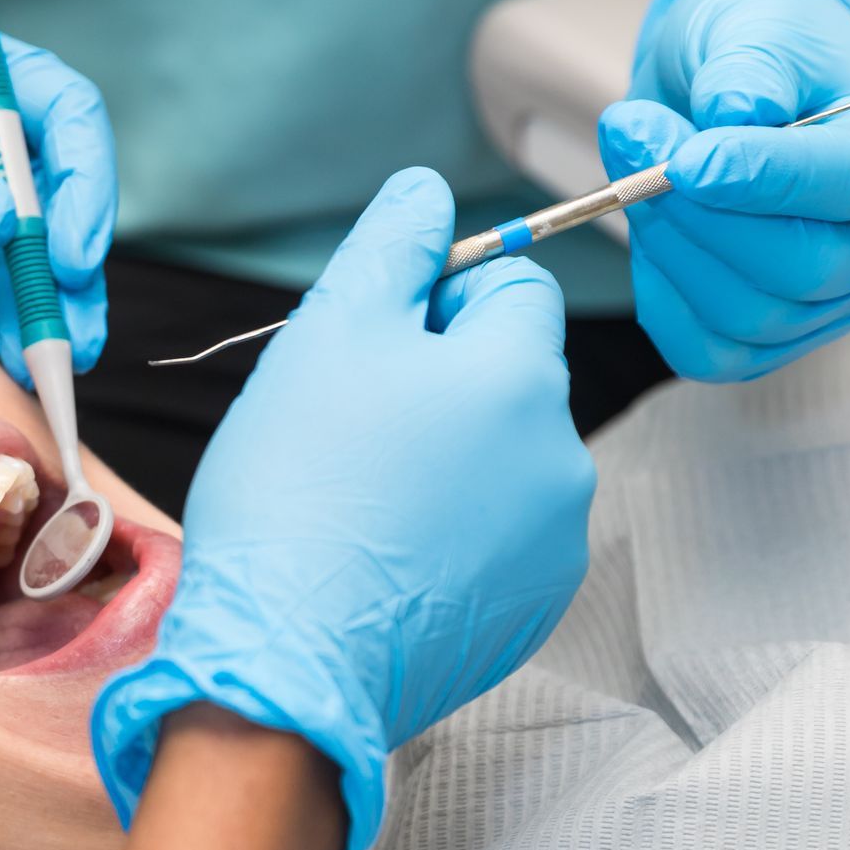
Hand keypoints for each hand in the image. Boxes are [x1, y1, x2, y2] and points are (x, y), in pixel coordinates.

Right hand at [91, 169, 594, 849]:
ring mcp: (552, 544)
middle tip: (348, 425)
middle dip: (440, 382)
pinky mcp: (528, 611)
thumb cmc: (298, 490)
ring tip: (359, 500)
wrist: (286, 658)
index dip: (437, 297)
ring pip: (500, 459)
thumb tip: (428, 191)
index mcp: (523, 376)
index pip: (514, 285)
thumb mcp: (331, 333)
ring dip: (443, 459)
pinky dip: (448, 536)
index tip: (371, 343)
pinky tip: (380, 557)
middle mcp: (563, 458)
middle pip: (508, 376)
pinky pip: (495, 538)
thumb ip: (392, 247)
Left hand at [607, 0, 849, 380]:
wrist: (747, 67)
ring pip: (751, 317)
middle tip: (632, 135)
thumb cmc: (767, 37)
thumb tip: (731, 116)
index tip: (687, 159)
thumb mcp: (760, 21)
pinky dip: (665, 299)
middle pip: (803, 270)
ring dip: (670, 245)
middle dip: (701, 215)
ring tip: (631, 162)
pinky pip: (713, 352)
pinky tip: (647, 232)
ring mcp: (842, 302)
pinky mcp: (782, 336)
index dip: (766, 179)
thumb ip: (750, 67)